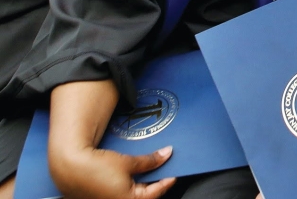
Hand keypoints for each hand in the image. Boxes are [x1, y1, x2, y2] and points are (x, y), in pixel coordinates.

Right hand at [48, 145, 174, 198]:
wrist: (69, 168)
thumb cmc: (97, 167)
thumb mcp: (127, 162)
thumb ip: (150, 161)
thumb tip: (167, 154)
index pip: (156, 193)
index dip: (167, 181)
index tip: (174, 172)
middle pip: (144, 197)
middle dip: (154, 185)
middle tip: (162, 171)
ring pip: (133, 197)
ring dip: (141, 186)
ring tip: (147, 172)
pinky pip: (120, 196)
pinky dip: (129, 188)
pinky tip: (131, 178)